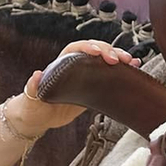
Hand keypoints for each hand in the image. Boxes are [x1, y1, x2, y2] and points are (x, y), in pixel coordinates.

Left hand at [16, 39, 139, 133]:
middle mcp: (75, 66)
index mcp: (61, 64)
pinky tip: (133, 67)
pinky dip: (122, 70)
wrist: (38, 119)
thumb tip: (37, 75)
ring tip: (131, 61)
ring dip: (119, 58)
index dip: (88, 47)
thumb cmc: (32, 106)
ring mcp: (86, 76)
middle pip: (95, 51)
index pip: (77, 49)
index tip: (97, 52)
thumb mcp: (31, 98)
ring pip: (104, 60)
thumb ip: (33, 86)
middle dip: (108, 51)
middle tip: (119, 59)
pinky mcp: (93, 87)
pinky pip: (110, 75)